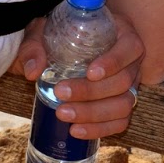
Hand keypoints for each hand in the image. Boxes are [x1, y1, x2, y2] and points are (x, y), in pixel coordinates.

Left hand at [7, 11, 143, 139]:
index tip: (90, 72)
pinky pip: (120, 121)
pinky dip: (100, 129)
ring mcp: (130, 85)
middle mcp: (131, 62)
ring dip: (94, 114)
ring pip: (124, 105)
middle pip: (124, 81)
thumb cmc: (59, 35)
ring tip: (64, 115)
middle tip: (60, 93)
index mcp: (121, 35)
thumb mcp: (43, 31)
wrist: (64, 49)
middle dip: (91, 92)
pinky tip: (76, 131)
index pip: (129, 47)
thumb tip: (33, 72)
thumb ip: (34, 46)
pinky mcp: (121, 104)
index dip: (114, 62)